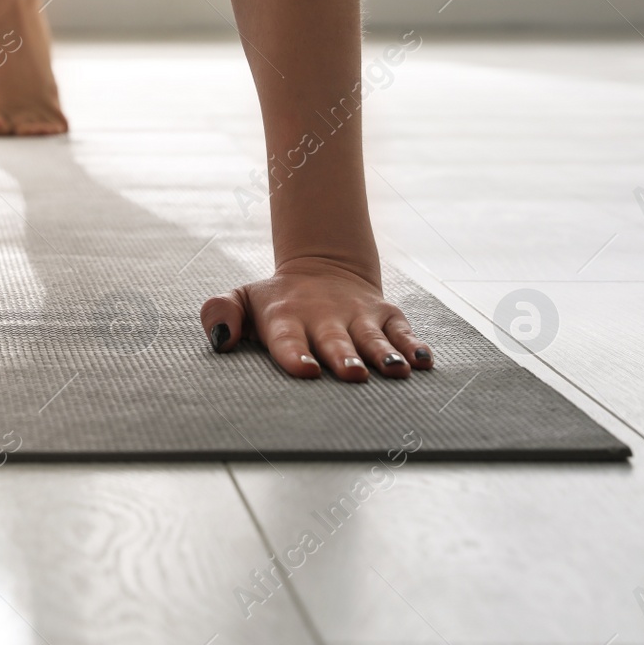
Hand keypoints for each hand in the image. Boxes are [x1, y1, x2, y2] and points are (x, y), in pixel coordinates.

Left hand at [201, 256, 432, 380]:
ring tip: (395, 370)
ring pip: (373, 337)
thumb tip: (219, 339)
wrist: (322, 269)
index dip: (296, 354)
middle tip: (353, 375)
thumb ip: (219, 312)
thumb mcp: (241, 299)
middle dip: (344, 357)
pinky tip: (423, 362)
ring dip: (384, 354)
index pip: (288, 338)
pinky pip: (403, 331)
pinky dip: (414, 346)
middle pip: (335, 340)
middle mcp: (325, 317)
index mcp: (286, 317)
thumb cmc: (276, 302)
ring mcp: (358, 315)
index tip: (307, 370)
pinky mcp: (386, 314)